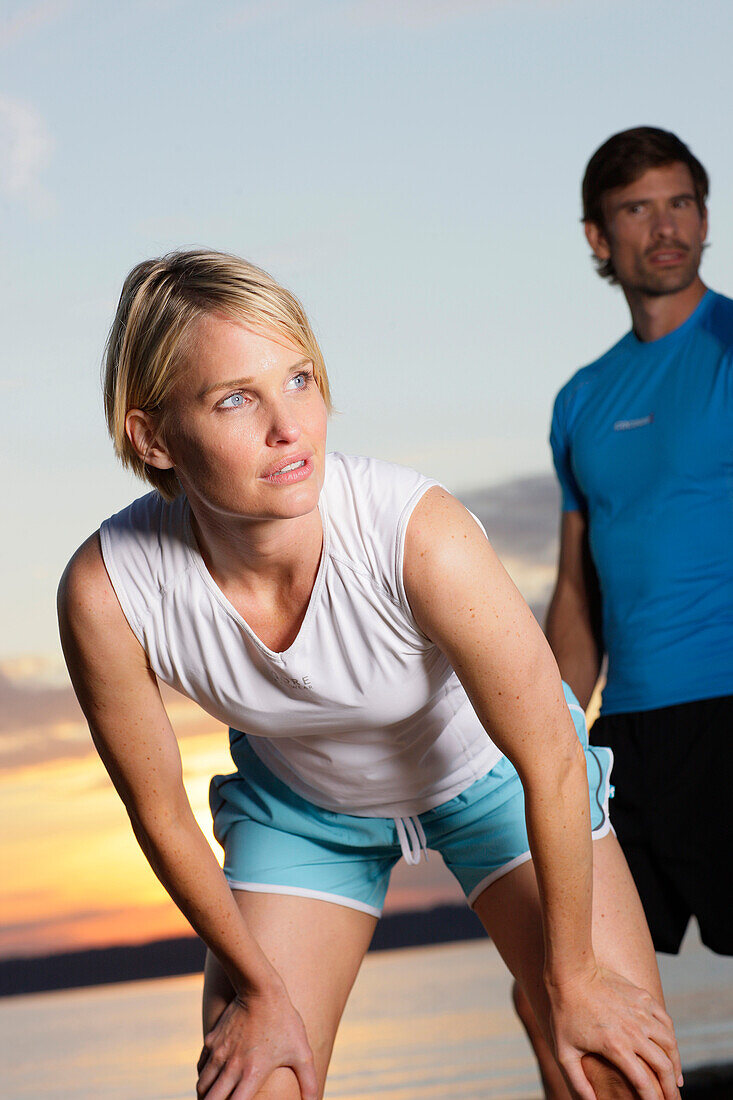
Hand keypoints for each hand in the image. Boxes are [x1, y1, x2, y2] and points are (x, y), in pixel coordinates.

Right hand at [196, 980, 318, 1099]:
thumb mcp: (301, 1052)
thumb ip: (309, 1081)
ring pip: (202, 1086)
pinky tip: (212, 1079)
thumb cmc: (284, 1021)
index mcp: (252, 1074)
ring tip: (216, 1098)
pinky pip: (201, 1068)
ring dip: (207, 1095)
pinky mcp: (212, 1040)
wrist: (261, 989)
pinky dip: (204, 1078)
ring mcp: (219, 1053)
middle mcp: (231, 1067)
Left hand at [548, 965, 682, 1099]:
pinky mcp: (642, 997)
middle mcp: (634, 1031)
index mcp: (616, 1047)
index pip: (643, 1083)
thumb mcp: (564, 1052)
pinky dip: (671, 1037)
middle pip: (664, 1067)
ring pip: (670, 1044)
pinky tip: (669, 1047)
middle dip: (672, 1089)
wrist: (570, 973)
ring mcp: (640, 1012)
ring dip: (676, 1064)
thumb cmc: (564, 1012)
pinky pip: (665, 1021)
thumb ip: (578, 1082)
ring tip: (677, 1078)